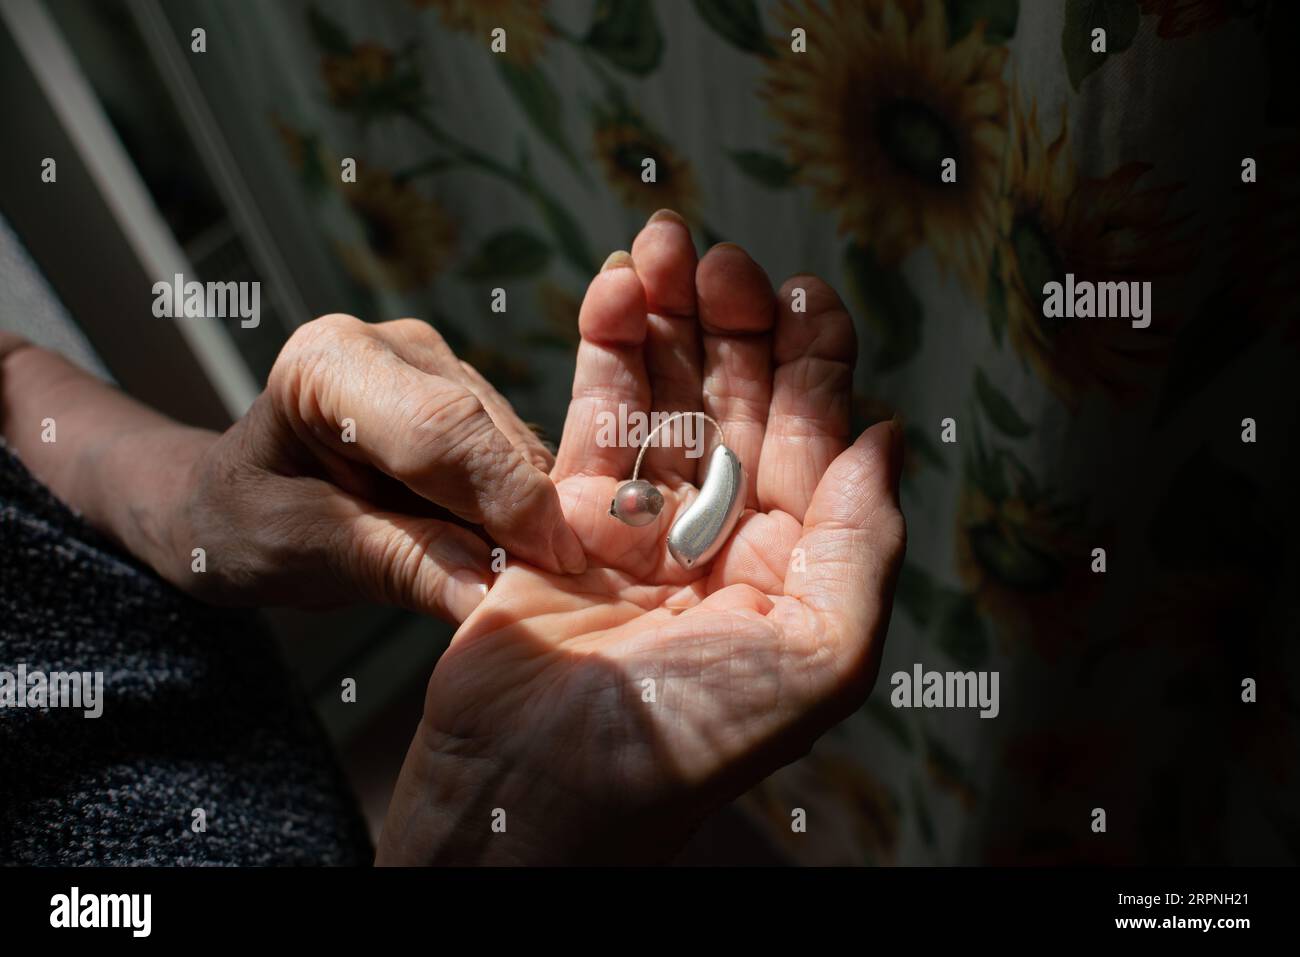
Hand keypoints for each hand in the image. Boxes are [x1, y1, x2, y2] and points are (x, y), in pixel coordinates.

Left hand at [174, 315, 586, 619]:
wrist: (234, 501)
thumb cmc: (244, 521)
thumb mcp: (304, 551)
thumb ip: (395, 564)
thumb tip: (487, 597)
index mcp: (330, 363)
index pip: (439, 427)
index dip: (504, 497)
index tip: (553, 565)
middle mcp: (395, 347)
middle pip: (487, 434)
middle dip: (526, 512)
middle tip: (553, 588)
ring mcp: (441, 367)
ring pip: (515, 447)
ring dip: (530, 516)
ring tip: (527, 580)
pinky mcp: (471, 399)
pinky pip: (518, 459)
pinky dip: (523, 511)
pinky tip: (513, 554)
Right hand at [378, 212, 905, 863]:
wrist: (538, 796)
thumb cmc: (687, 746)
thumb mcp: (819, 659)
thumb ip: (864, 545)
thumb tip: (888, 436)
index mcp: (790, 575)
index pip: (813, 445)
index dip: (815, 365)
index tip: (807, 294)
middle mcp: (720, 547)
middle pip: (738, 410)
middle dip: (737, 328)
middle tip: (725, 259)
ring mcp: (638, 534)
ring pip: (664, 403)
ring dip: (666, 322)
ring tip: (662, 247)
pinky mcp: (559, 525)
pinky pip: (589, 426)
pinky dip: (601, 358)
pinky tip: (613, 296)